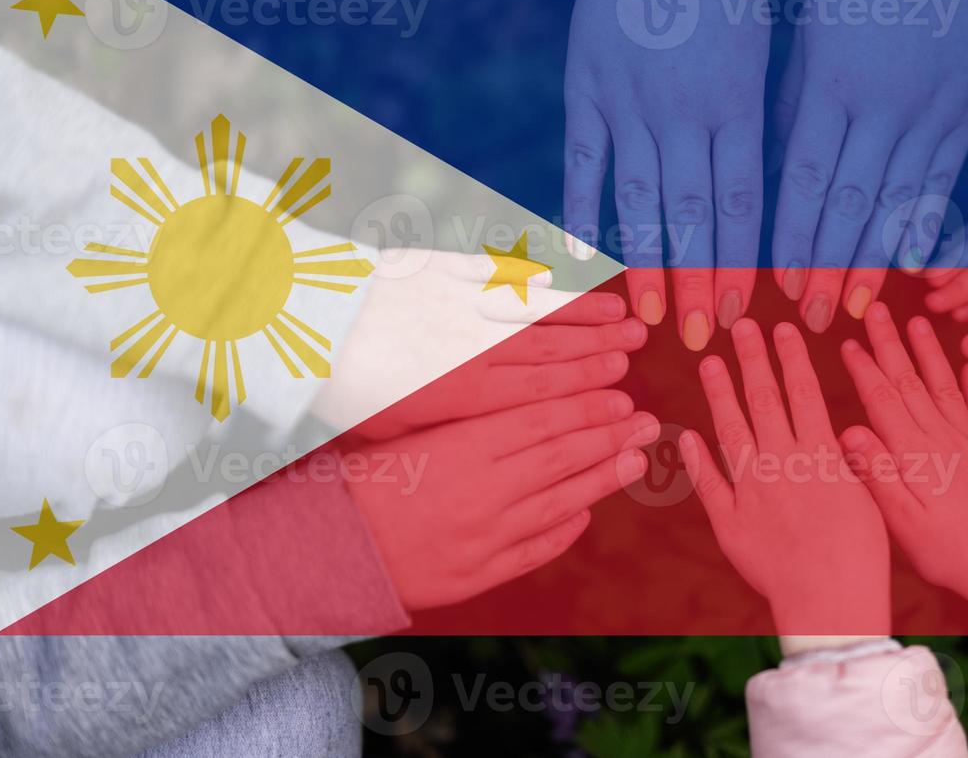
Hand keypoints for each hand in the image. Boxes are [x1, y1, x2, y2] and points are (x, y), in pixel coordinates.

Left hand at [314, 252, 645, 435]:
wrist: (296, 319)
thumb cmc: (336, 388)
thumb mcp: (391, 429)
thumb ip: (449, 429)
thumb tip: (494, 441)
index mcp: (461, 392)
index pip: (541, 392)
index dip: (587, 389)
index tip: (622, 387)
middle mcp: (471, 345)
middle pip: (551, 351)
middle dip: (600, 350)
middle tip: (639, 348)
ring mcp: (459, 301)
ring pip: (536, 312)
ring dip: (584, 316)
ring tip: (622, 317)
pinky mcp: (440, 268)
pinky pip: (500, 274)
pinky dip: (537, 281)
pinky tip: (565, 284)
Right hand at [348, 395, 659, 610]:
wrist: (320, 550)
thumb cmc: (355, 477)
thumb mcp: (406, 431)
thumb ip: (465, 415)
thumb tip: (519, 391)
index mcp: (461, 446)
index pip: (541, 420)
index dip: (587, 408)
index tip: (621, 395)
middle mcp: (481, 492)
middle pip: (561, 458)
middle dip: (610, 437)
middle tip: (647, 420)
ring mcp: (482, 538)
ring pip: (559, 503)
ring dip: (603, 480)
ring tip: (636, 459)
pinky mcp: (476, 575)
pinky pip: (534, 550)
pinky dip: (564, 530)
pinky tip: (586, 512)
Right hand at [563, 0, 767, 350]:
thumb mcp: (760, 50)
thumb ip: (754, 122)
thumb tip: (762, 198)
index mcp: (736, 101)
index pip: (743, 204)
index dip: (744, 264)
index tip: (746, 313)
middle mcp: (683, 110)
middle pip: (694, 215)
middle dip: (699, 283)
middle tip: (701, 340)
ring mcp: (628, 101)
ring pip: (639, 200)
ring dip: (647, 264)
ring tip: (648, 318)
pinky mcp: (585, 88)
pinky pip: (582, 161)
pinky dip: (579, 209)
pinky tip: (580, 255)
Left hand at [680, 319, 890, 634]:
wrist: (833, 601)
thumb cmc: (864, 555)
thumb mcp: (872, 498)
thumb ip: (854, 461)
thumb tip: (846, 429)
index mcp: (822, 455)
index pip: (803, 393)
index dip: (791, 358)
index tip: (781, 328)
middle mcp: (784, 464)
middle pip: (765, 400)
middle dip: (753, 359)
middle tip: (741, 325)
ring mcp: (754, 492)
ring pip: (733, 431)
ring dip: (721, 393)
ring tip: (710, 361)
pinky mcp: (732, 523)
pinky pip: (710, 485)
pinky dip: (697, 459)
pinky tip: (686, 435)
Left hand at [770, 0, 967, 332]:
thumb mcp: (808, 36)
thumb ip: (788, 107)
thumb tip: (764, 181)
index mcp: (831, 82)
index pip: (804, 178)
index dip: (791, 237)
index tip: (775, 285)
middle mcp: (882, 103)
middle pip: (848, 203)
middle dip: (827, 268)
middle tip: (808, 320)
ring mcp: (931, 111)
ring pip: (895, 203)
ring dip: (872, 262)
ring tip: (854, 310)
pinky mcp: (967, 114)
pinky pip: (941, 183)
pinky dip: (923, 228)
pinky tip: (909, 269)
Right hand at [838, 303, 967, 636]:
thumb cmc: (950, 553)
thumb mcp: (902, 522)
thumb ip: (877, 473)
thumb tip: (849, 430)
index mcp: (914, 454)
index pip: (883, 400)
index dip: (864, 368)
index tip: (848, 340)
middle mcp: (943, 439)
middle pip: (911, 381)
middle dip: (891, 343)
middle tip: (876, 309)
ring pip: (945, 386)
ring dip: (930, 352)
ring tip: (918, 321)